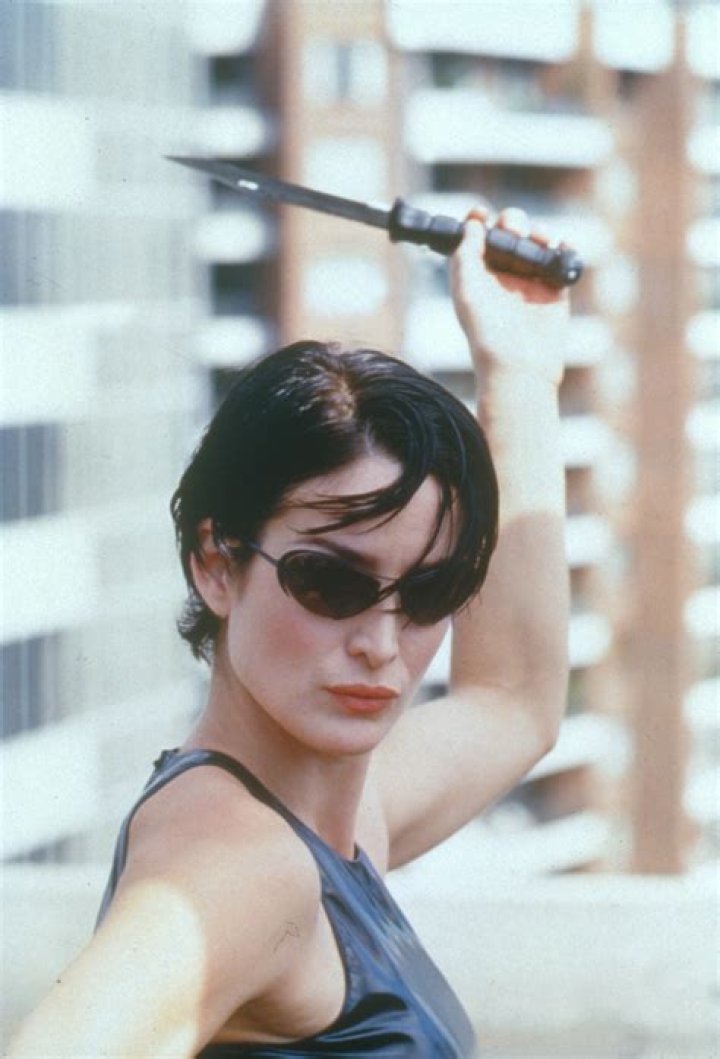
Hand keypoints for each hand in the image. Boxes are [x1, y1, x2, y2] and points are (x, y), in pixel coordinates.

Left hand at [450, 206, 569, 387]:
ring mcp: (529, 281)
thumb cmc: (487, 334)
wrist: (520, 366)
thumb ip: (465, 255)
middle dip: (511, 222)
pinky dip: (559, 246)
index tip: (480, 212)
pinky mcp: (554, 289)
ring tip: (537, 239)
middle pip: (508, 233)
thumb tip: (472, 224)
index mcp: (477, 275)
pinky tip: (554, 247)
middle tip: (511, 228)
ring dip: (536, 232)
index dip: (478, 221)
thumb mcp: (465, 291)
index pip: (477, 238)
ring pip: (534, 242)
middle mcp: (502, 276)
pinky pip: (558, 258)